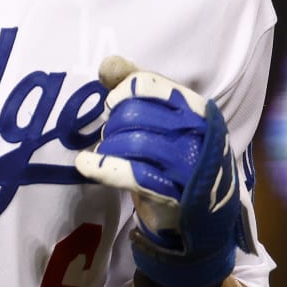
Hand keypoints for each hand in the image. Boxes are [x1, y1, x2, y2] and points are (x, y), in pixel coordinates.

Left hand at [74, 56, 246, 286]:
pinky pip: (131, 172)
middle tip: (109, 133)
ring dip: (107, 145)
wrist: (201, 224)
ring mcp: (189, 165)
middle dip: (112, 121)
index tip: (114, 103)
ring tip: (104, 152)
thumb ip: (137, 89)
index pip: (150, 83)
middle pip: (135, 111)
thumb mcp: (164, 122)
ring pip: (131, 140)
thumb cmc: (177, 163)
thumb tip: (108, 63)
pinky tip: (86, 164)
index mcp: (198, 110)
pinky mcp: (174, 194)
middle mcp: (199, 133)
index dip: (123, 91)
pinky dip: (102, 166)